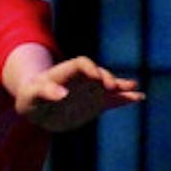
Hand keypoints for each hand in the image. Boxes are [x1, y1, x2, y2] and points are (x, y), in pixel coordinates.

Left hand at [7, 51, 143, 131]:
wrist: (36, 107)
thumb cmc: (30, 99)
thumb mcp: (30, 96)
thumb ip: (45, 92)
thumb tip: (61, 93)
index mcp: (64, 73)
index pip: (80, 64)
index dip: (90, 69)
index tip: (96, 79)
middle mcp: (80, 79)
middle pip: (97, 73)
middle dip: (106, 78)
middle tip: (112, 87)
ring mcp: (90, 90)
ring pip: (108, 85)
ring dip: (120, 86)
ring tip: (134, 86)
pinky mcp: (96, 103)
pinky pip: (113, 100)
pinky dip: (125, 98)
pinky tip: (139, 97)